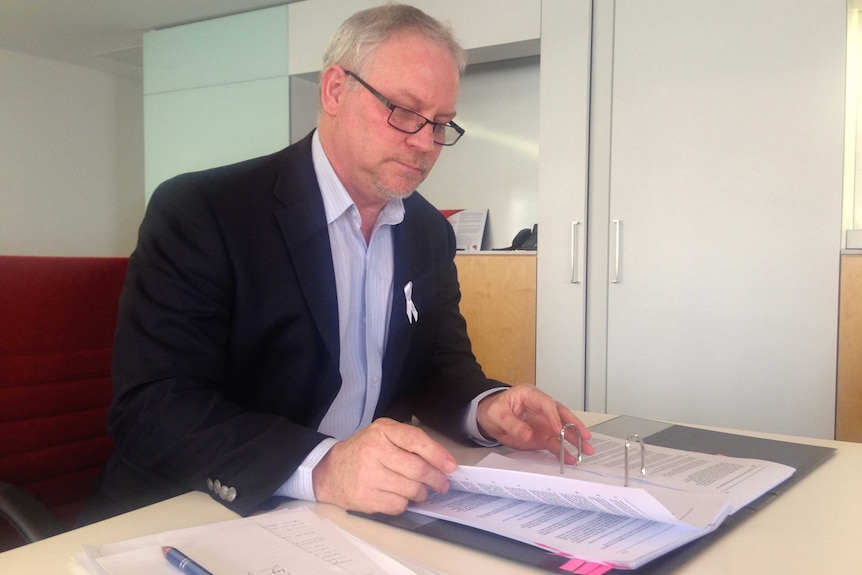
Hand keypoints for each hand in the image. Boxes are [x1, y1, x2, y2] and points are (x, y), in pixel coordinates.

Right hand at [312, 418, 456, 514]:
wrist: (329, 471)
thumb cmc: (362, 452)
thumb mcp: (382, 435)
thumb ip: (408, 441)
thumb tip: (441, 460)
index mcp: (381, 431)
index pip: (416, 440)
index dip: (437, 454)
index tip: (450, 466)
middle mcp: (374, 451)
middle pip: (418, 469)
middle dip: (436, 479)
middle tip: (441, 484)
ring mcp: (368, 475)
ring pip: (411, 490)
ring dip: (421, 493)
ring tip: (419, 491)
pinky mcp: (365, 498)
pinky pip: (398, 505)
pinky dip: (405, 504)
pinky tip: (400, 497)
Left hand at [476, 385, 593, 462]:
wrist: (488, 418)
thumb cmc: (494, 409)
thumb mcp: (498, 414)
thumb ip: (513, 424)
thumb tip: (528, 435)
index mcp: (530, 395)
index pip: (547, 403)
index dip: (553, 415)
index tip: (558, 428)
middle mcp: (541, 408)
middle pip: (561, 414)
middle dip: (574, 425)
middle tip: (585, 436)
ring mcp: (543, 422)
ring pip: (562, 430)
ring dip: (574, 440)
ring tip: (585, 450)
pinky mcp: (542, 435)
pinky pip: (554, 443)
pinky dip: (562, 450)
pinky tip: (571, 458)